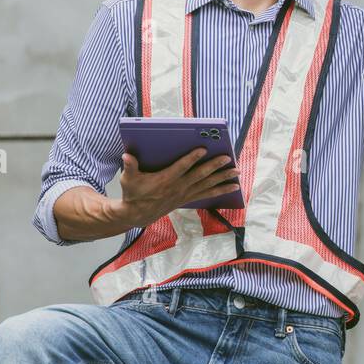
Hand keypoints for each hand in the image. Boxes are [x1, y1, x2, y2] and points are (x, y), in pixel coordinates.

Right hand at [116, 147, 238, 227]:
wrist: (138, 214)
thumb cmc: (133, 193)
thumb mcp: (128, 179)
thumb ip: (130, 166)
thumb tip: (127, 155)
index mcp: (165, 180)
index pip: (180, 167)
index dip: (191, 158)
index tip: (203, 149)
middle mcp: (178, 187)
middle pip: (199, 175)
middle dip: (214, 166)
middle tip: (228, 158)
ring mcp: (185, 194)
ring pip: (207, 185)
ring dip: (223, 178)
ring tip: (237, 172)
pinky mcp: (188, 198)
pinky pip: (208, 194)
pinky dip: (221, 190)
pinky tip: (233, 187)